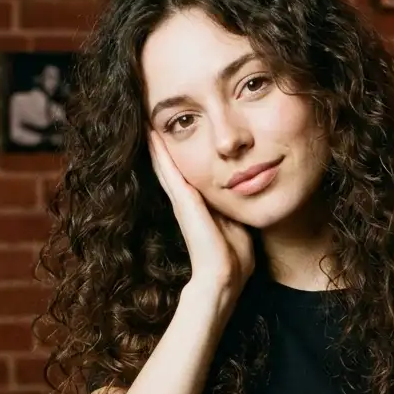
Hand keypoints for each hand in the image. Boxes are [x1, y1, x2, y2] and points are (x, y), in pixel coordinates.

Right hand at [147, 128, 254, 301]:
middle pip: (171, 164)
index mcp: (200, 203)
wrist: (224, 276)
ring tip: (145, 119)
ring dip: (155, 141)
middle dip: (163, 142)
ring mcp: (181, 199)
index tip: (175, 129)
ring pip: (164, 163)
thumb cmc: (234, 255)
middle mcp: (186, 199)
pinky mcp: (182, 200)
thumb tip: (248, 191)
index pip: (188, 170)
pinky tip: (151, 133)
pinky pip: (167, 169)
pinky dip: (158, 151)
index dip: (181, 151)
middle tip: (151, 117)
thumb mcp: (237, 220)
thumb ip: (235, 205)